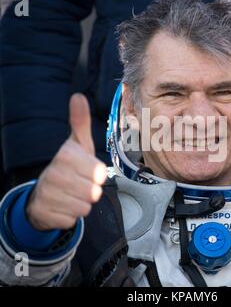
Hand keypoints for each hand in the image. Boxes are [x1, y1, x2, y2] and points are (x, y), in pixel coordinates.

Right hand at [26, 94, 106, 229]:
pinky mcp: (46, 214)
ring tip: (71, 194)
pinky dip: (70, 215)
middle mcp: (55, 174)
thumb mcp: (78, 144)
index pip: (101, 174)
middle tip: (79, 184)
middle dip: (90, 191)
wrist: (43, 191)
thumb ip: (80, 122)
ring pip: (85, 208)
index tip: (87, 171)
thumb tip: (78, 96)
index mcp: (67, 156)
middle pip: (94, 192)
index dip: (97, 175)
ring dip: (81, 203)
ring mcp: (48, 196)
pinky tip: (62, 205)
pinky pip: (72, 220)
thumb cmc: (69, 166)